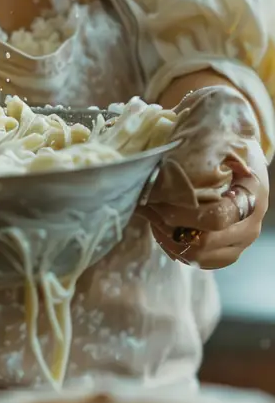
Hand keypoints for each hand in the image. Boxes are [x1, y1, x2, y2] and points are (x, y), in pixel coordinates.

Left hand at [145, 138, 268, 268]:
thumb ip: (203, 155)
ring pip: (201, 256)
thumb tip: (168, 171)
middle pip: (206, 243)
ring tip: (152, 218)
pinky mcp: (227, 250)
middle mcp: (251, 225)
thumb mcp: (221, 142)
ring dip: (171, 240)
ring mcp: (240, 241)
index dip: (183, 214)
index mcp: (253, 197)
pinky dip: (177, 248)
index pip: (217, 217)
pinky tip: (161, 229)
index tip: (159, 201)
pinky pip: (200, 260)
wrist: (242, 155)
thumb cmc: (228, 145)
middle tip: (149, 209)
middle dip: (171, 228)